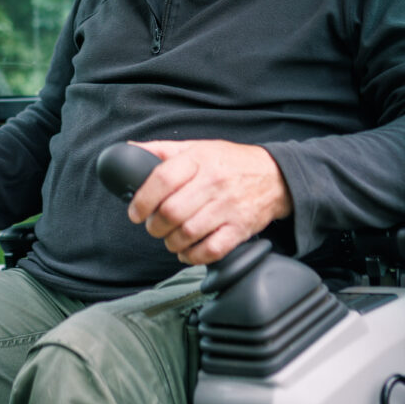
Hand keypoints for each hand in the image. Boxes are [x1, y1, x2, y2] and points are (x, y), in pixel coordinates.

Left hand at [127, 139, 292, 264]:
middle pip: (172, 211)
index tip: (135, 212)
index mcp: (198, 159)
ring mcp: (228, 207)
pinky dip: (192, 256)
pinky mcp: (240, 229)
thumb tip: (129, 150)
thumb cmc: (229, 162)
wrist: (275, 177)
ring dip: (171, 242)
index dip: (142, 200)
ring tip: (169, 238)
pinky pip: (210, 250)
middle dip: (155, 225)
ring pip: (188, 233)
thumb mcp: (197, 147)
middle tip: (153, 226)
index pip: (162, 179)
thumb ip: (162, 150)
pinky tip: (187, 251)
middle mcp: (213, 183)